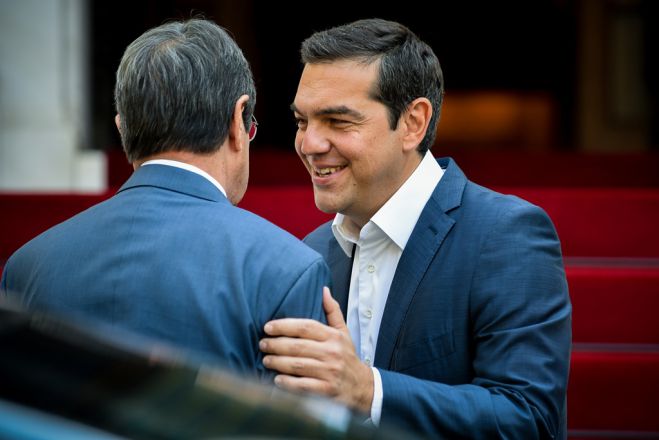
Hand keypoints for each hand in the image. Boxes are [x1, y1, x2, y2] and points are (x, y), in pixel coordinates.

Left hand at [260, 287, 373, 413]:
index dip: (284, 326)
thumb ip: (332, 311)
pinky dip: (287, 382)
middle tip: (263, 344)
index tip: (267, 327)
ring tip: (265, 360)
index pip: (305, 327)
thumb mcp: (343, 332)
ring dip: (277, 362)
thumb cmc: (347, 356)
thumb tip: (323, 290)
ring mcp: (330, 372)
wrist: (362, 386)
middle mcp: (332, 353)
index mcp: (333, 336)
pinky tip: (277, 379)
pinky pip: (302, 385)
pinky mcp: (327, 390)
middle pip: (297, 346)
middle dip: (275, 345)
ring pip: (297, 365)